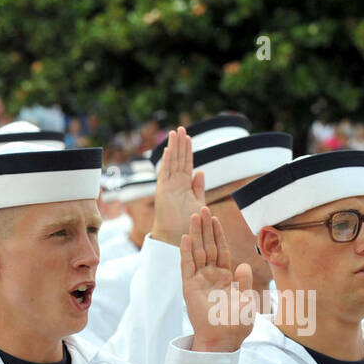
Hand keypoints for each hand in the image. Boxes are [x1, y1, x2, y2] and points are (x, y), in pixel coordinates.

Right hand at [152, 128, 205, 246]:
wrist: (178, 235)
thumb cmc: (188, 223)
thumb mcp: (199, 202)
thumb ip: (199, 187)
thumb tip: (200, 171)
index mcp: (185, 185)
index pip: (187, 163)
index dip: (188, 150)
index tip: (188, 137)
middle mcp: (176, 183)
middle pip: (178, 159)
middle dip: (180, 144)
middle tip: (181, 128)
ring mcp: (168, 186)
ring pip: (172, 162)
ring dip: (173, 147)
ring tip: (175, 132)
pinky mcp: (163, 191)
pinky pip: (165, 173)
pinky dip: (166, 162)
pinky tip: (168, 150)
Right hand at [182, 207, 253, 351]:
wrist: (224, 339)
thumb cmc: (236, 324)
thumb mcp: (246, 299)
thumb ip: (244, 282)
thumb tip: (244, 266)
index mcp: (224, 277)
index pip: (220, 250)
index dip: (218, 234)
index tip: (215, 218)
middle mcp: (210, 276)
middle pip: (207, 247)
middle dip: (205, 228)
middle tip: (201, 208)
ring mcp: (198, 281)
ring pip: (196, 252)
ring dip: (195, 234)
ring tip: (193, 216)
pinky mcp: (189, 288)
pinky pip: (187, 266)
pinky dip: (186, 252)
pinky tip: (185, 238)